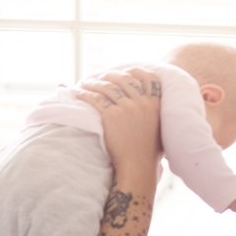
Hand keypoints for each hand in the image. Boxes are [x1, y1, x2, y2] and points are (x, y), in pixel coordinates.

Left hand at [74, 68, 161, 188]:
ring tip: (85, 83)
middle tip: (100, 77)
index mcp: (154, 105)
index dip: (136, 71)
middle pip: (124, 79)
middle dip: (110, 76)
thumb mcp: (158, 128)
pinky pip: (96, 99)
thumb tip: (147, 108)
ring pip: (107, 87)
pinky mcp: (111, 116)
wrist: (138, 166)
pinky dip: (85, 94)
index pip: (148, 78)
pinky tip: (78, 93)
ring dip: (94, 83)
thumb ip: (153, 114)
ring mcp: (126, 109)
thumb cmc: (147, 153)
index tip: (126, 70)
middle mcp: (141, 103)